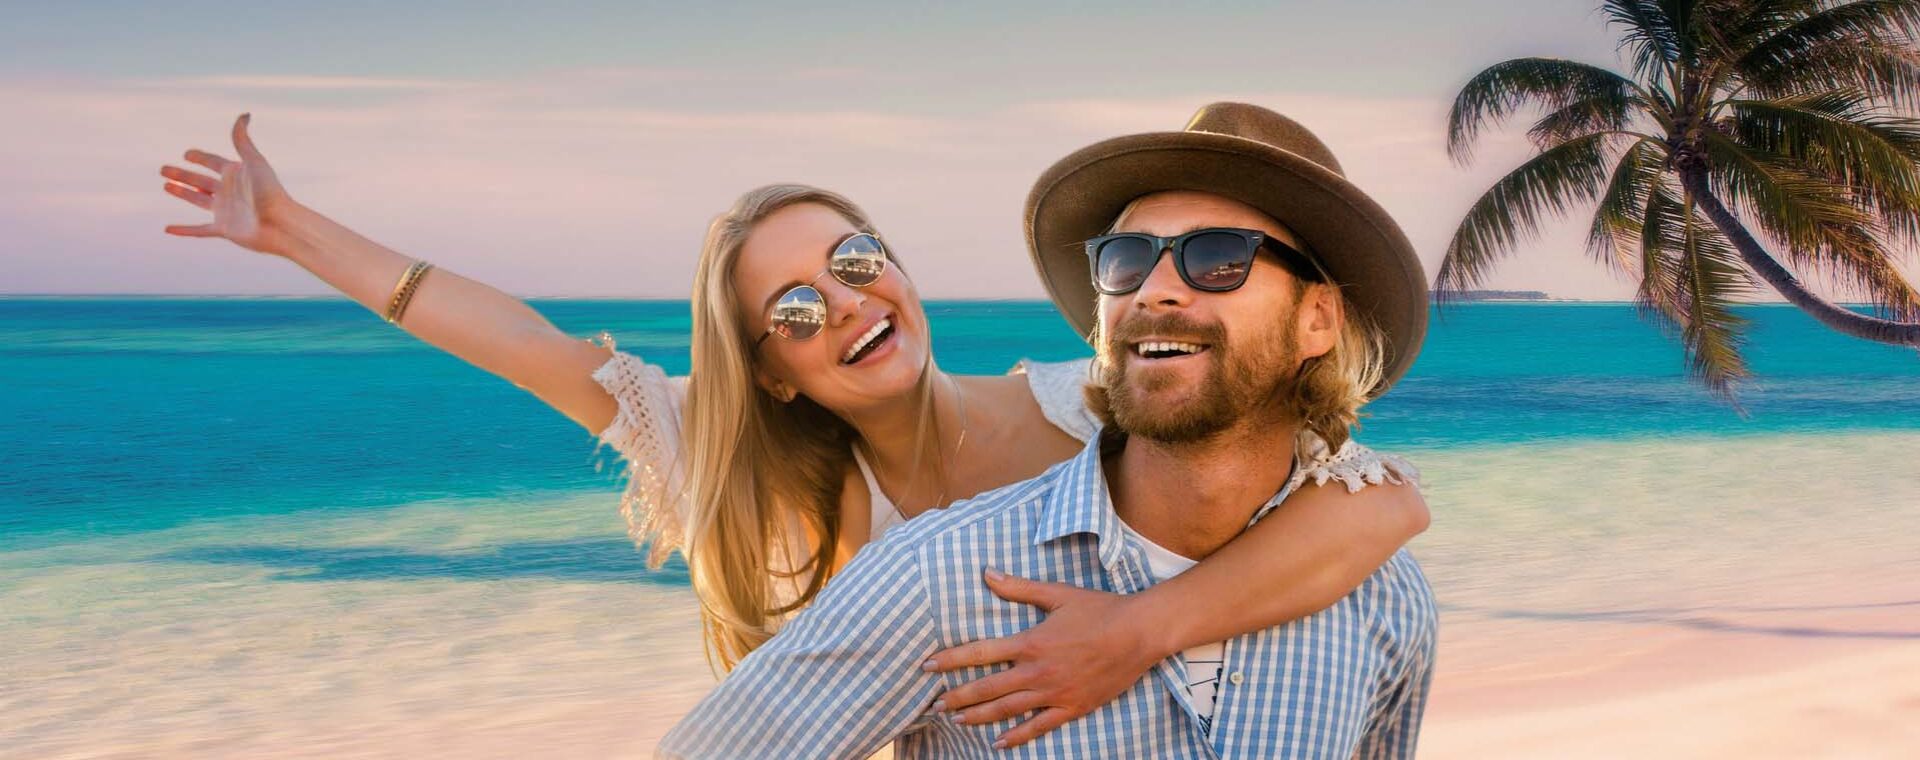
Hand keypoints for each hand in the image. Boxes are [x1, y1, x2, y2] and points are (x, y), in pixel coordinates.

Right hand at [160, 113, 294, 254]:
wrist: (279, 224)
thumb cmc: (269, 191)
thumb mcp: (254, 161)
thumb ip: (243, 140)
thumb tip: (244, 114)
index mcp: (236, 174)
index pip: (213, 162)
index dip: (200, 157)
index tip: (187, 154)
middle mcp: (230, 192)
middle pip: (201, 181)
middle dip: (182, 175)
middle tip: (163, 169)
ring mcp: (226, 211)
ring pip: (198, 200)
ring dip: (182, 193)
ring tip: (165, 186)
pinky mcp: (224, 229)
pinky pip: (199, 230)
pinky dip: (184, 230)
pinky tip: (168, 229)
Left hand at [922, 569, 1164, 748]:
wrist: (1139, 633)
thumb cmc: (1099, 610)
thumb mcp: (1057, 594)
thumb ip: (1018, 587)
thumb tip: (986, 573)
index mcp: (1031, 642)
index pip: (980, 653)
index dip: (950, 661)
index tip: (926, 666)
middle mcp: (1038, 671)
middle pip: (987, 688)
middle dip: (957, 697)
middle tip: (933, 705)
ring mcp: (1055, 693)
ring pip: (1007, 710)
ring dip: (978, 717)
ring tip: (955, 721)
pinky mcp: (1073, 707)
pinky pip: (1039, 727)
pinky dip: (1017, 736)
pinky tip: (998, 743)